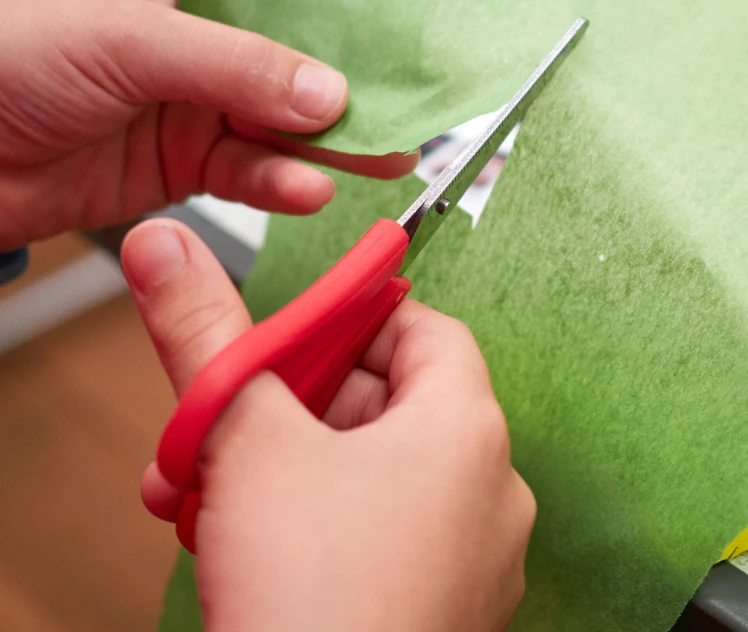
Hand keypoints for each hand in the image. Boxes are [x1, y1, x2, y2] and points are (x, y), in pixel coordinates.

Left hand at [0, 0, 415, 248]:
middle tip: (413, 96)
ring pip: (284, 117)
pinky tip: (310, 188)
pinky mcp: (188, 160)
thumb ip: (233, 64)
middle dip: (353, 73)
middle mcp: (200, 30)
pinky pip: (251, 171)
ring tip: (385, 155)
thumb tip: (328, 92)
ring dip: (333, 139)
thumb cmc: (6, 57)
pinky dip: (282, 182)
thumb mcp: (128, 38)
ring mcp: (197, 98)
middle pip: (298, 46)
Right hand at [122, 218, 535, 631]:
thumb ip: (207, 331)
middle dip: (282, 404)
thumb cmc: (319, 599)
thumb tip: (168, 247)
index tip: (288, 327)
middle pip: (379, 400)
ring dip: (275, 469)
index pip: (420, 327)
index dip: (351, 317)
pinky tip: (236, 546)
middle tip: (218, 417)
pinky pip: (367, 536)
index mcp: (465, 428)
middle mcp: (482, 490)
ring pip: (359, 474)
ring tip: (202, 490)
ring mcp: (461, 558)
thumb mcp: (246, 439)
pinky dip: (303, 525)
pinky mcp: (429, 609)